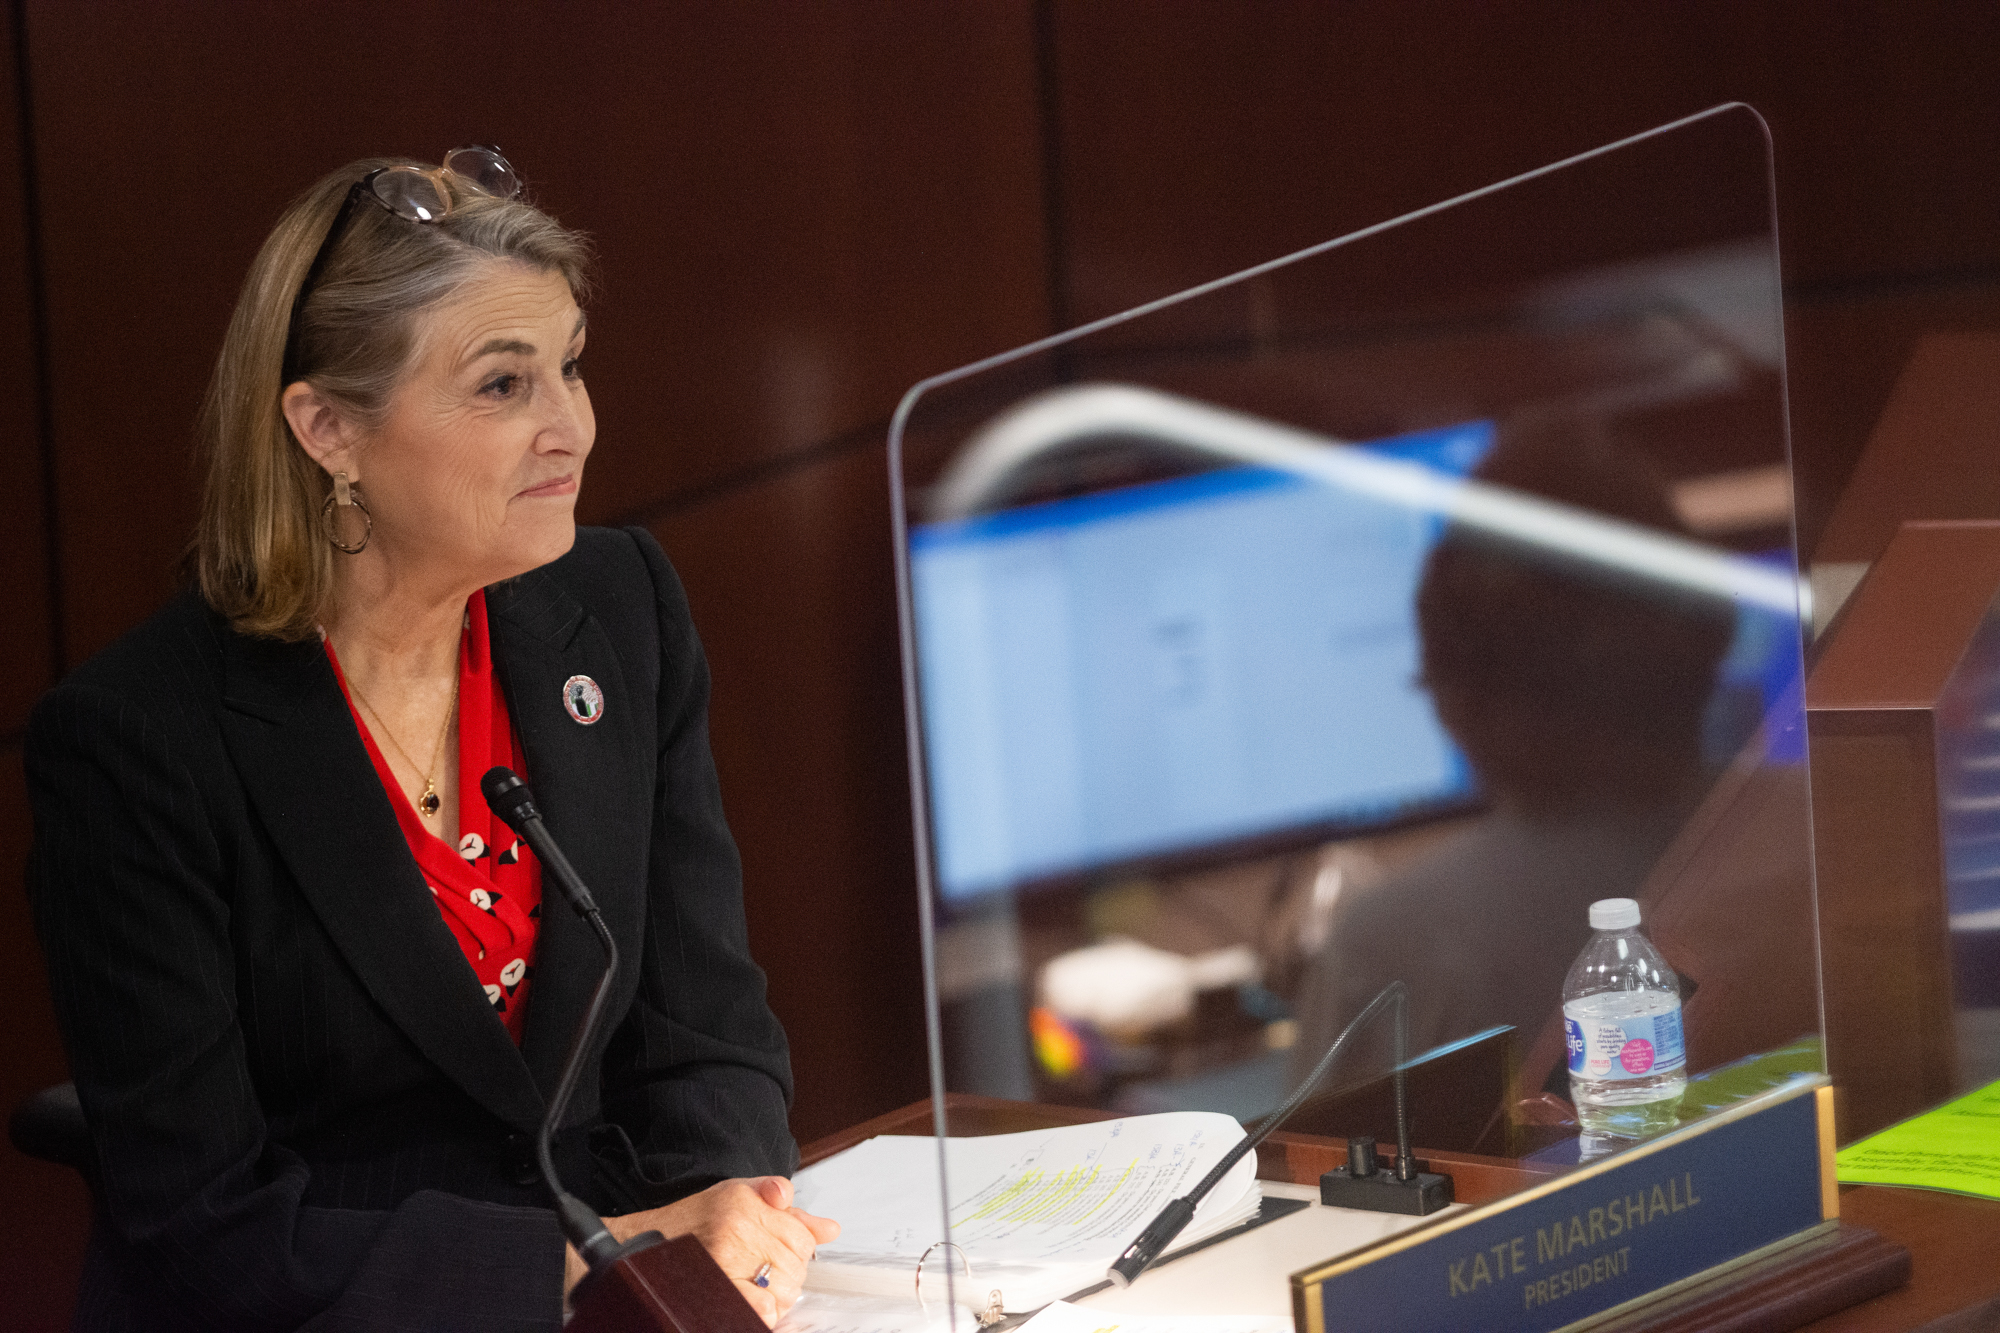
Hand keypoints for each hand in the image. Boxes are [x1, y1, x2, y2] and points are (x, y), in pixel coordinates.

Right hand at [564, 1176, 839, 1326]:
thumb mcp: (737, 1199)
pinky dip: (759, 1314)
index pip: (802, 1236)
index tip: (774, 1256)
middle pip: (796, 1265)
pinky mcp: (716, 1287)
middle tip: (758, 1277)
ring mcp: (725, 1257)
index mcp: (746, 1201)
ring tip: (747, 1290)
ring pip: (783, 1290)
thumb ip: (787, 1211)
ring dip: (773, 1299)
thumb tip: (829, 1229)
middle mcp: (737, 1225)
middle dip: (785, 1278)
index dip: (795, 1252)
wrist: (634, 1248)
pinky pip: (760, 1310)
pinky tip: (747, 1306)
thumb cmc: (685, 1224)